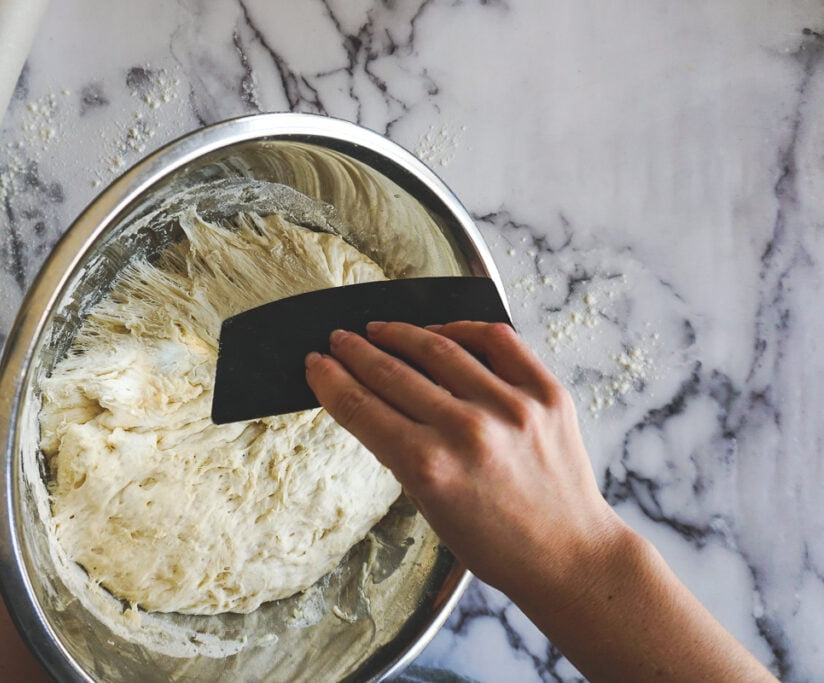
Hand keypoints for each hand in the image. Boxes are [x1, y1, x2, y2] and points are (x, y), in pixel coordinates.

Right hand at [305, 321, 774, 681]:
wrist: (567, 555)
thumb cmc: (493, 543)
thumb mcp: (427, 506)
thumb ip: (399, 449)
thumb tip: (370, 397)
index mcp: (429, 467)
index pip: (361, 407)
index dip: (330, 380)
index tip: (316, 364)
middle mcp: (467, 431)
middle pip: (392, 372)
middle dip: (355, 352)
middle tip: (338, 340)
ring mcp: (512, 407)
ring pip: (439, 348)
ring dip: (399, 334)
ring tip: (378, 329)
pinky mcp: (546, 394)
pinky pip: (497, 341)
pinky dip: (462, 329)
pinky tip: (438, 332)